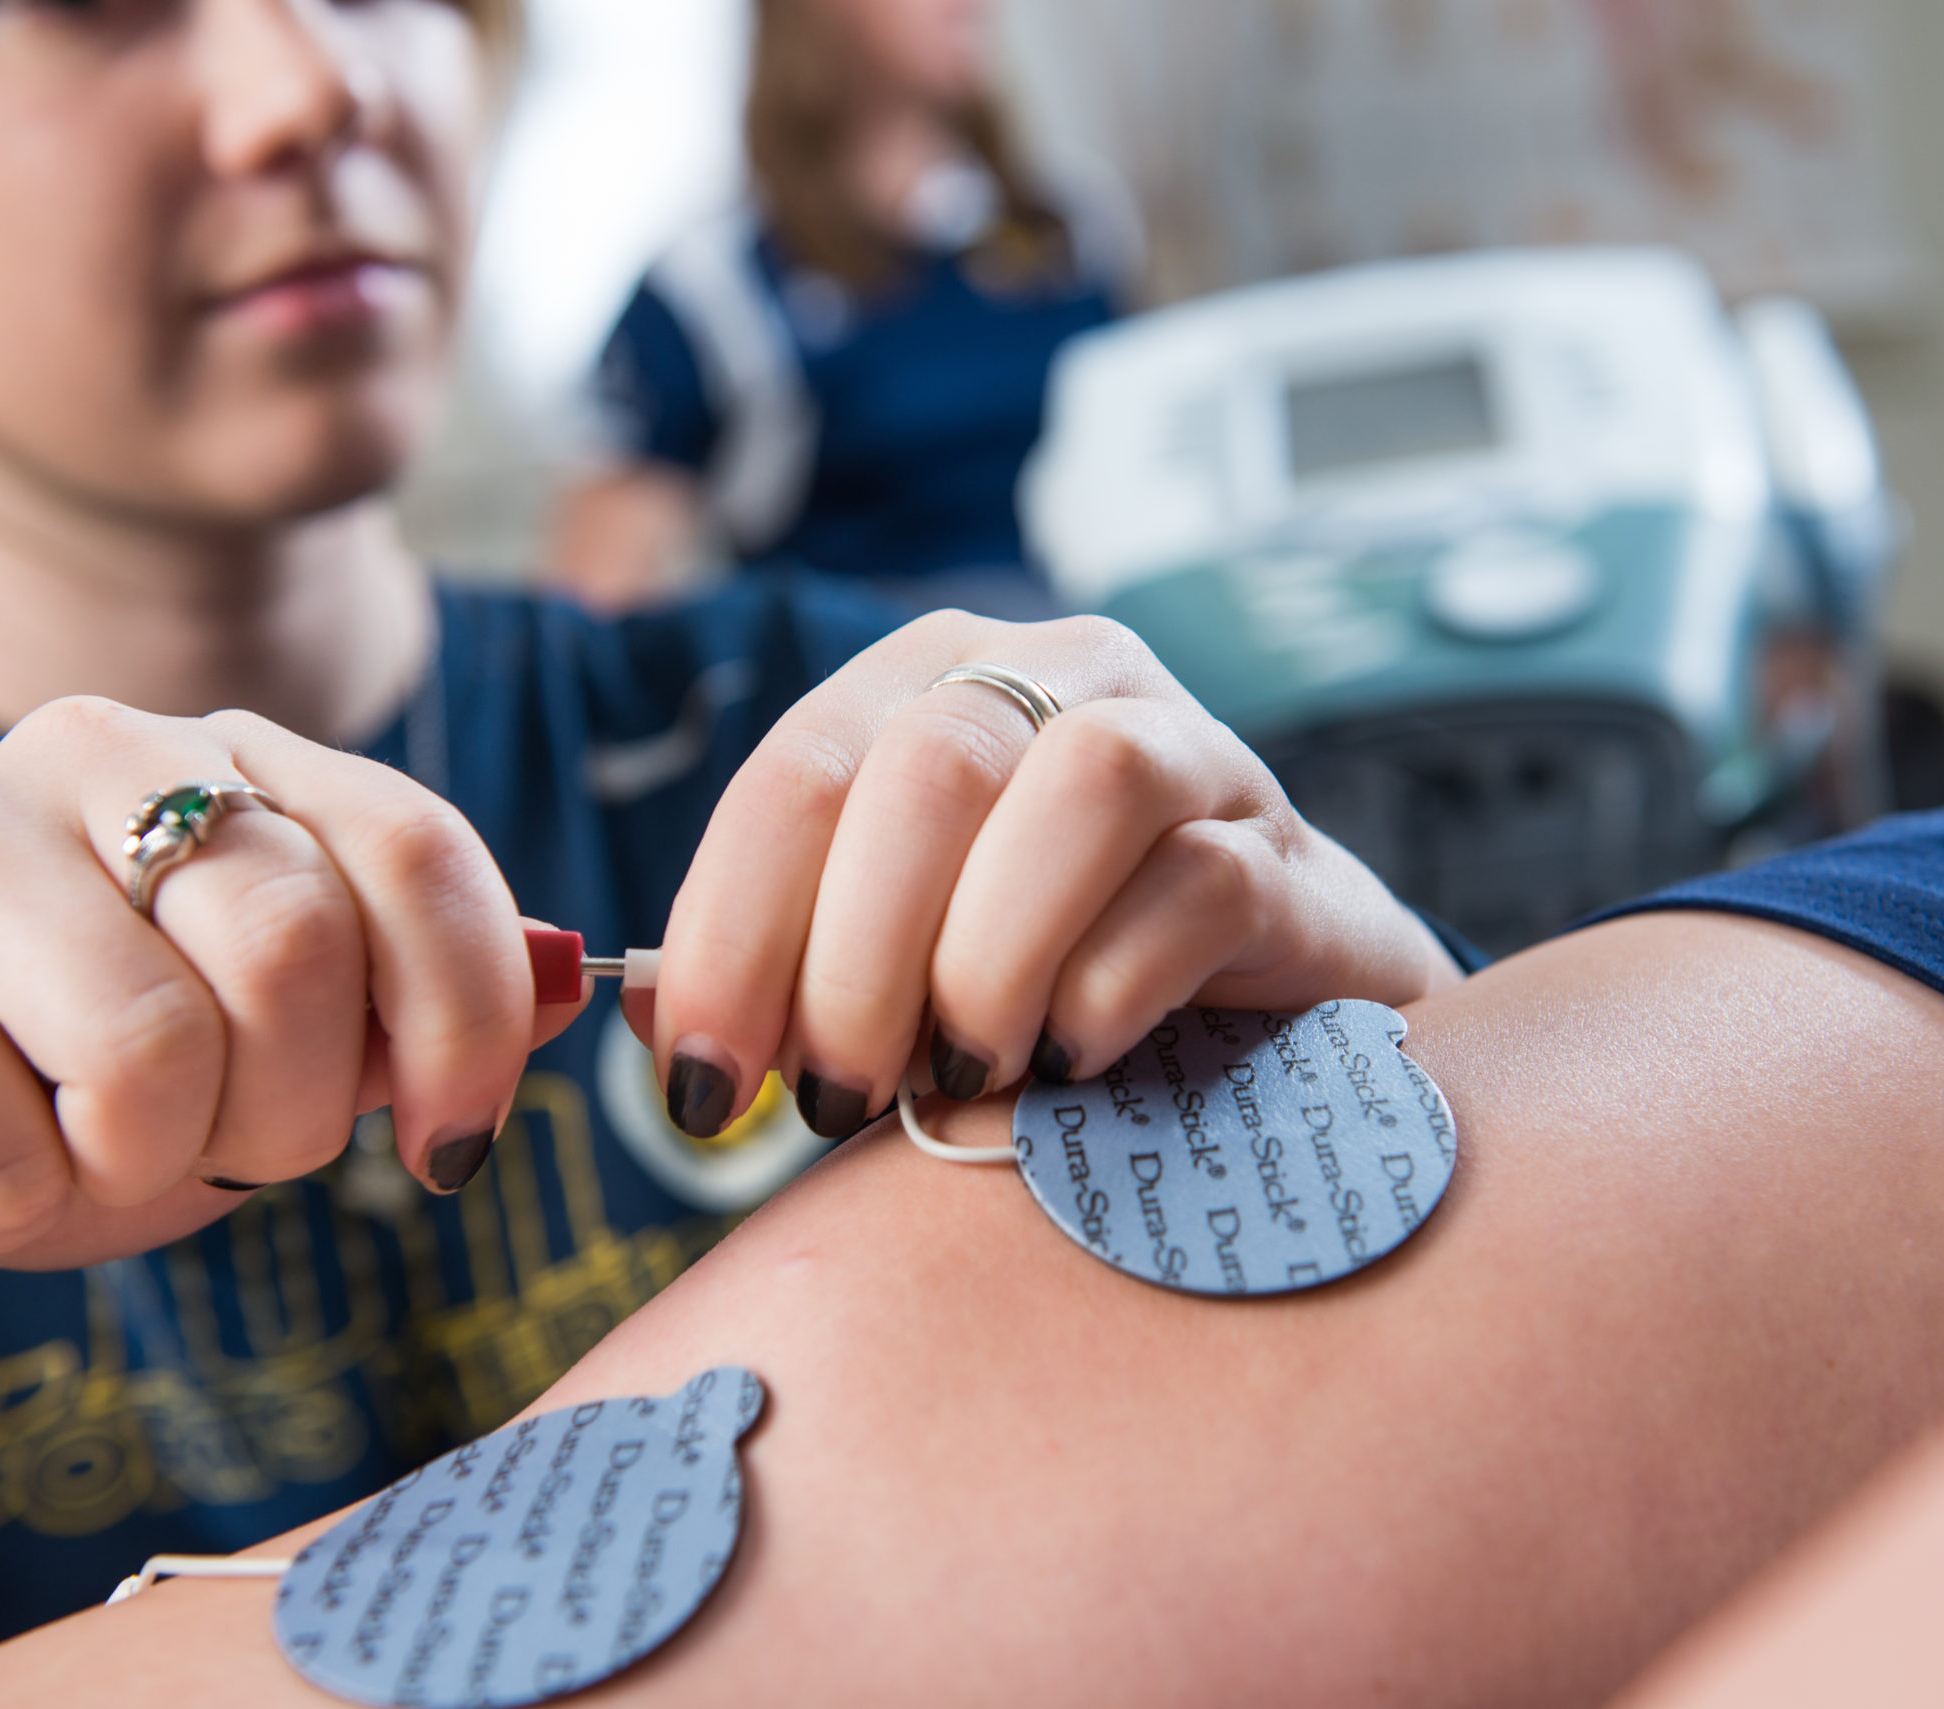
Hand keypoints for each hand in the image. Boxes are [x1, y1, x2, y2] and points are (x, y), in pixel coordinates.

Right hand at [0, 698, 580, 1361]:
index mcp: (235, 760)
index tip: (457, 1148)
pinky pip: (4, 1152)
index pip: (419, 852)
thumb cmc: (74, 1084)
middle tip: (218, 1144)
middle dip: (291, 1114)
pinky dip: (12, 1212)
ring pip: (155, 1047)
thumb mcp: (280, 1056)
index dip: (468, 1020)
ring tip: (80, 1145)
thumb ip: (417, 1014)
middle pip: (298, 947)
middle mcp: (100, 751)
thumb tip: (574, 983)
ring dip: (143, 1166)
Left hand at [628, 612, 1462, 1140]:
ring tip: (963, 1070)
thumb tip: (656, 1024)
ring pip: (1087, 781)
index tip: (704, 1086)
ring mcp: (1195, 752)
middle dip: (857, 956)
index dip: (732, 932)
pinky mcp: (1288, 856)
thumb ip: (779, 974)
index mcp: (935, 681)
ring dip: (992, 952)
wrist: (1263, 1012)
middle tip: (840, 1096)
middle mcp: (1064, 677)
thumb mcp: (891, 960)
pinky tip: (1068, 1059)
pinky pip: (1200, 884)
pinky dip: (1110, 985)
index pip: (799, 771)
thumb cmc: (1038, 979)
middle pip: (932, 767)